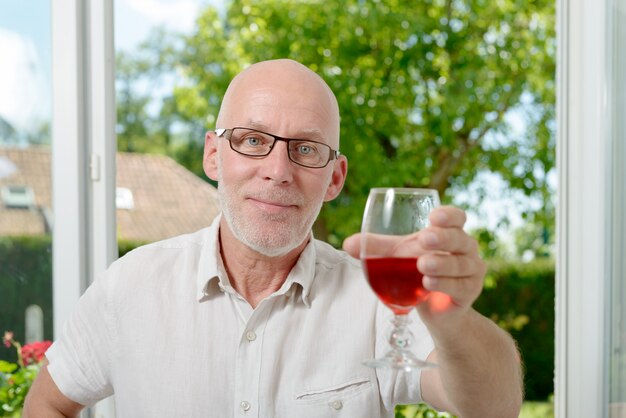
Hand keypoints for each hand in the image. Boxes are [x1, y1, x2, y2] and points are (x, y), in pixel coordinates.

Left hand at [342, 206, 485, 327]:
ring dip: (442, 263)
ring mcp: (470, 270)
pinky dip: (445, 284)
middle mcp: (464, 248)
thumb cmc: (419, 272)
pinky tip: (429, 283)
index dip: (449, 215)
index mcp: (449, 232)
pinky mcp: (469, 291)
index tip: (433, 217)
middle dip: (443, 238)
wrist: (435, 310)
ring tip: (423, 265)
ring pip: (460, 264)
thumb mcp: (397, 257)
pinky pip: (460, 286)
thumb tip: (347, 244)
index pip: (457, 217)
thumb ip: (376, 248)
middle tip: (424, 240)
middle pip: (460, 239)